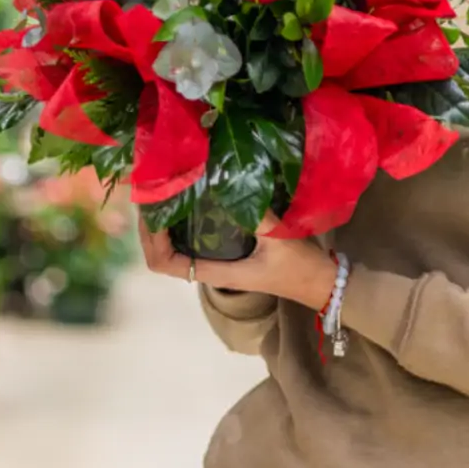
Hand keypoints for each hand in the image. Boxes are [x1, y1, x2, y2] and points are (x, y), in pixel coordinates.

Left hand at [138, 211, 337, 311]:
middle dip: (150, 229)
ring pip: (174, 251)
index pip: (166, 263)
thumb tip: (232, 184)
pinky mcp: (229, 256)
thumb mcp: (278, 238)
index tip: (151, 210)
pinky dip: (180, 227)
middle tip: (149, 195)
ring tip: (160, 196)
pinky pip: (191, 244)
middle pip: (162, 256)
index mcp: (218, 272)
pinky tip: (186, 203)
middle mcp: (212, 271)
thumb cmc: (299, 266)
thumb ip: (256, 214)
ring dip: (162, 228)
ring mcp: (219, 264)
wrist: (320, 283)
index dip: (151, 239)